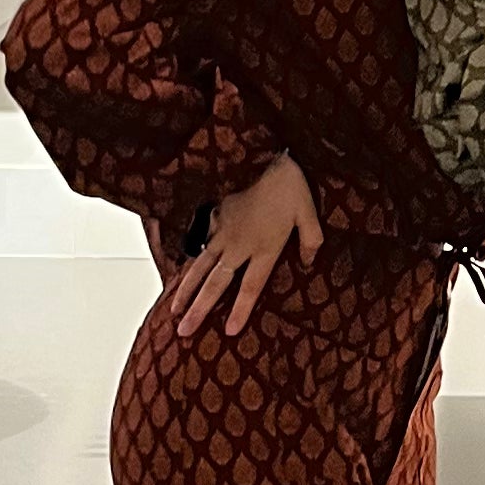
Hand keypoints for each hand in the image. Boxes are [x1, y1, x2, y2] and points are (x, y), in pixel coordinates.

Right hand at [173, 151, 322, 337]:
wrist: (263, 152)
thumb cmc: (289, 183)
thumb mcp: (309, 212)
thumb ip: (310, 240)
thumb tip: (309, 262)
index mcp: (264, 247)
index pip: (250, 287)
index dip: (239, 310)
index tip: (227, 332)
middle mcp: (239, 245)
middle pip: (216, 283)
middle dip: (199, 309)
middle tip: (183, 331)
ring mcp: (223, 230)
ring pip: (200, 266)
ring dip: (187, 290)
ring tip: (173, 310)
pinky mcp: (216, 216)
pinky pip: (202, 242)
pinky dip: (191, 260)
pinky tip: (183, 271)